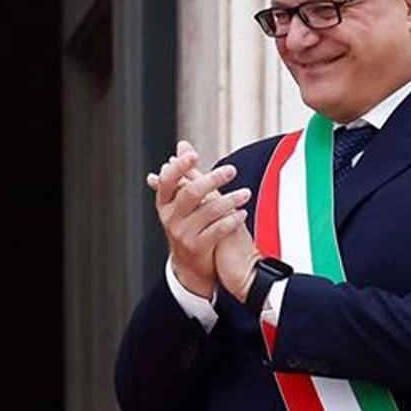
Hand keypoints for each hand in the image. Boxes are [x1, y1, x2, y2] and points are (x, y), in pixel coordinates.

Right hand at [147, 141, 252, 298]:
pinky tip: (242, 213)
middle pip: (190, 193)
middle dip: (212, 179)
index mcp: (165, 203)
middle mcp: (170, 218)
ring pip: (207, 211)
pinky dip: (231, 220)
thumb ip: (184, 173)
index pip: (168, 181)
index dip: (179, 167)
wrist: (190, 265)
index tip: (194, 155)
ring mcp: (181, 233)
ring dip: (229, 200)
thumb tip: (182, 145)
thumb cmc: (188, 225)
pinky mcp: (196, 247)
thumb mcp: (181, 200)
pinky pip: (216, 231)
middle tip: (231, 170)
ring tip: (245, 193)